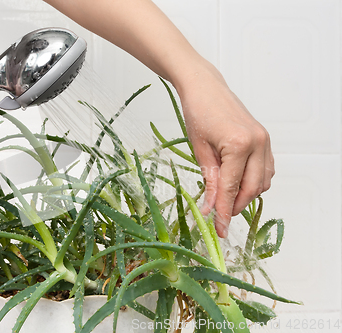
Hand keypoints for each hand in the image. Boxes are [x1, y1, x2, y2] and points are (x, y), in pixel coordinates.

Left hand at [177, 63, 273, 237]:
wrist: (205, 87)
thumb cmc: (198, 112)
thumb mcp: (199, 149)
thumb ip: (209, 179)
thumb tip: (211, 207)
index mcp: (239, 144)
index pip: (231, 188)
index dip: (223, 211)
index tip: (218, 228)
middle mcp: (257, 143)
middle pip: (252, 188)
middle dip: (236, 206)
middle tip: (220, 217)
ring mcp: (264, 140)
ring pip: (262, 181)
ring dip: (246, 195)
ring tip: (225, 200)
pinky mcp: (264, 139)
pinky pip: (266, 169)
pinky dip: (254, 181)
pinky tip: (237, 184)